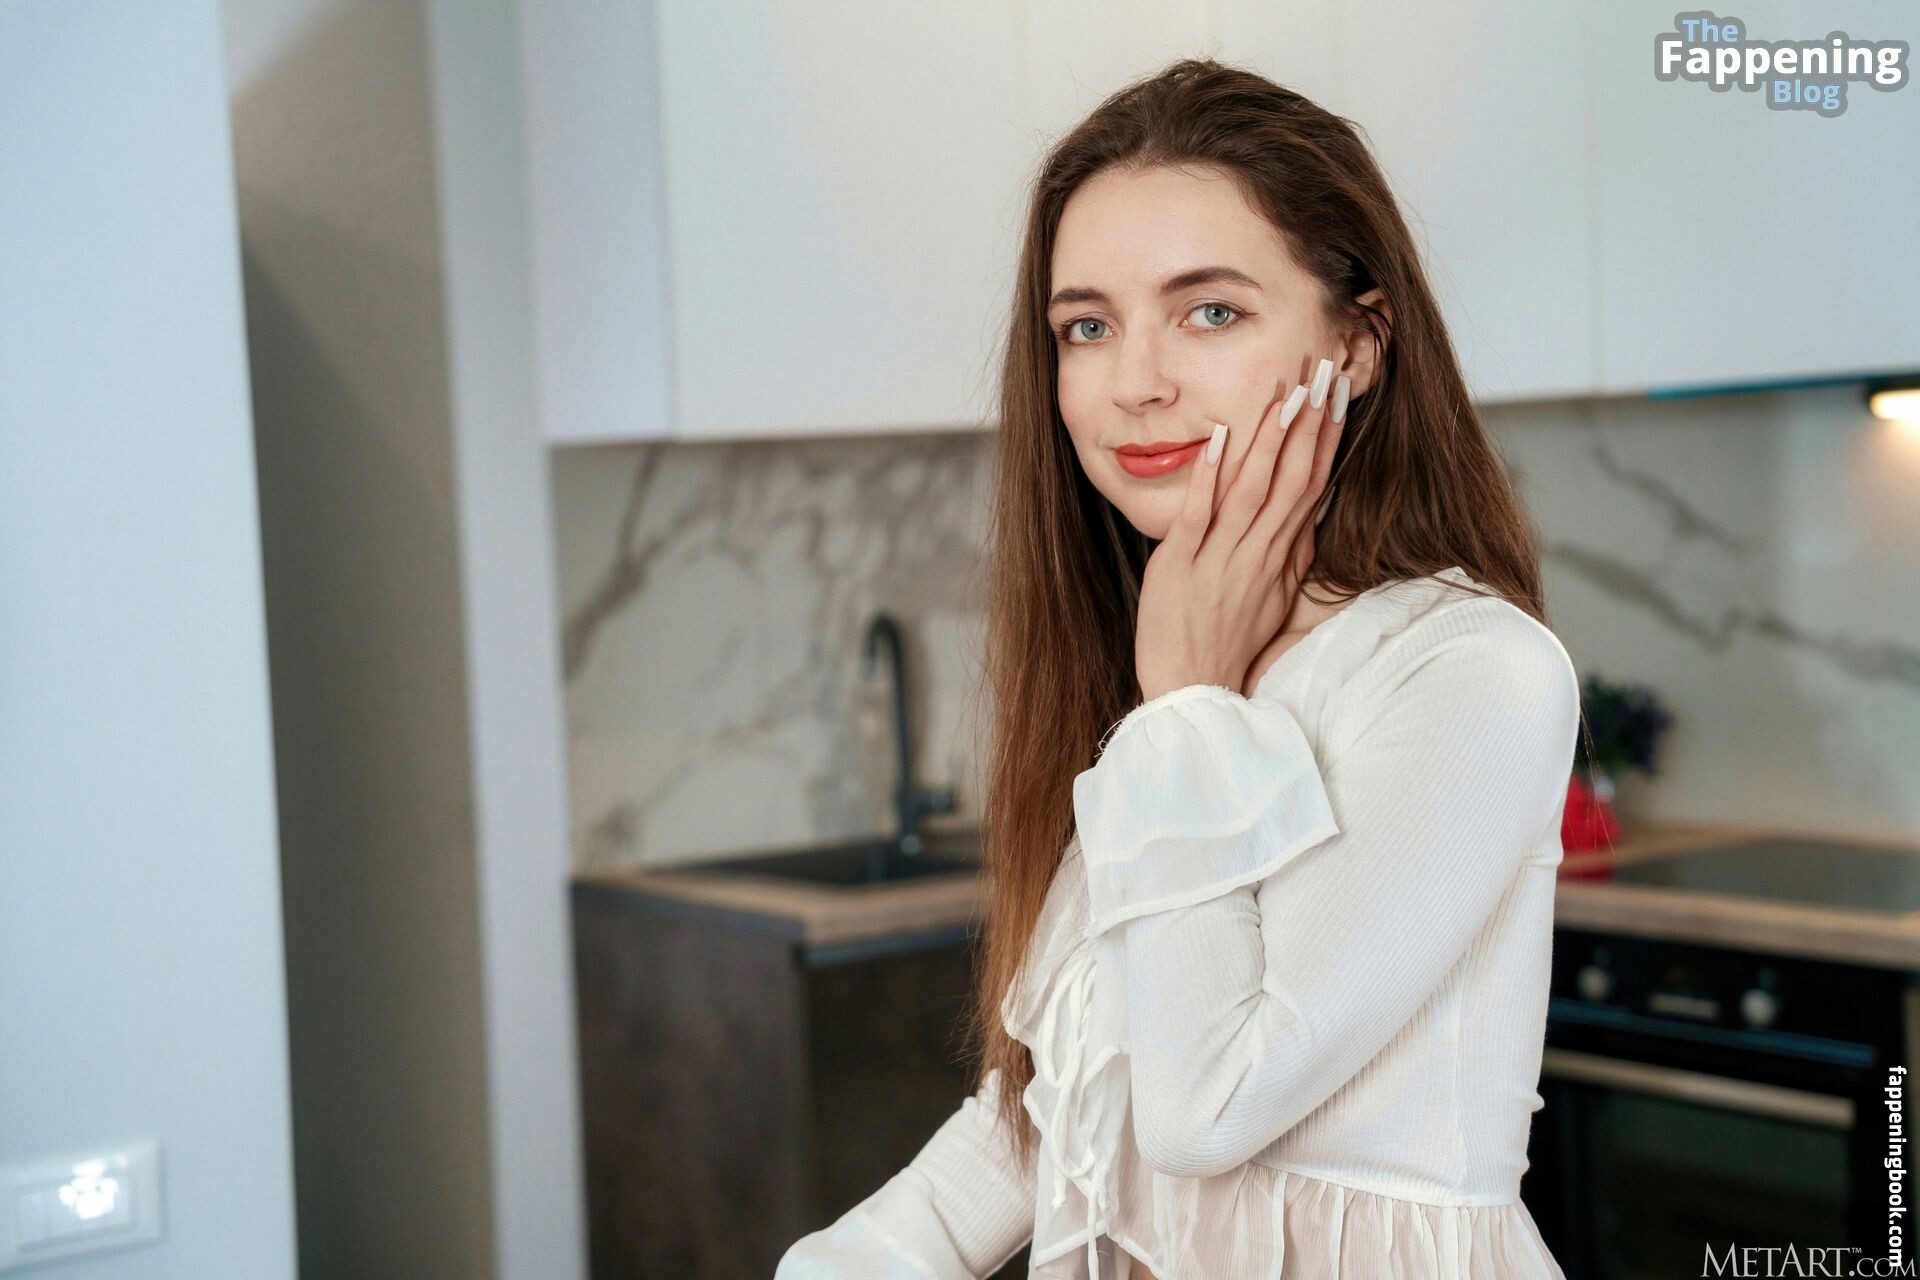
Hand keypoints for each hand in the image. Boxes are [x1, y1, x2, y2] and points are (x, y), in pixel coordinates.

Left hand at [1133, 353, 1349, 702]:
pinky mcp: (1181, 568)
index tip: (1337, 393)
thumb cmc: (1226, 645)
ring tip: (1285, 393)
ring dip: (1270, 439)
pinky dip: (1210, 476)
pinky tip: (1217, 437)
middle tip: (1324, 370)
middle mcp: (1258, 554)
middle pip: (1292, 478)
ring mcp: (1221, 559)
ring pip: (1253, 489)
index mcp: (1280, 557)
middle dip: (1309, 422)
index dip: (1325, 437)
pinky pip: (1199, 516)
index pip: (1312, 486)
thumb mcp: (1271, 600)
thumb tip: (1309, 521)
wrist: (1192, 692)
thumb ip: (1289, 557)